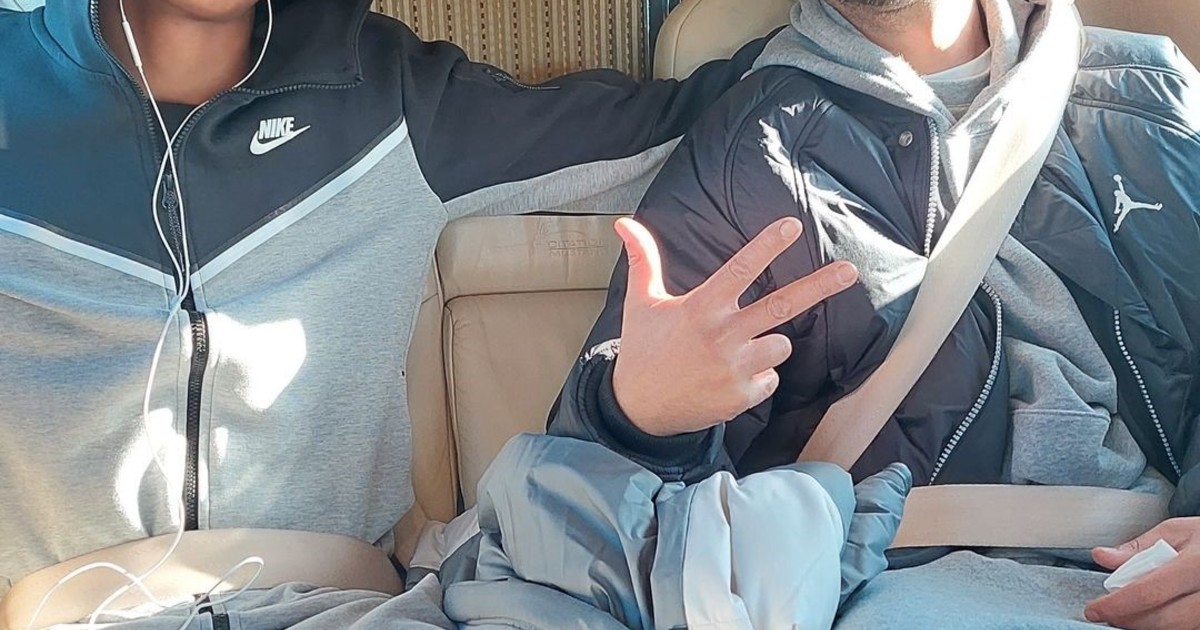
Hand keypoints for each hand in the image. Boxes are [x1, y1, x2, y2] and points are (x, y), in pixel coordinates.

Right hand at [610, 216, 857, 436]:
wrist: (639, 409)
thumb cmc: (644, 351)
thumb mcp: (641, 303)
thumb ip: (643, 260)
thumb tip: (624, 223)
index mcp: (701, 307)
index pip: (740, 268)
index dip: (767, 245)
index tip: (792, 226)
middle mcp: (722, 334)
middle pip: (782, 304)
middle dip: (820, 285)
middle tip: (849, 271)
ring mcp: (735, 366)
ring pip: (780, 344)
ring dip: (768, 345)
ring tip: (735, 353)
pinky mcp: (742, 395)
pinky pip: (771, 377)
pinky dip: (758, 376)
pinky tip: (730, 378)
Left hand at [1085, 517, 1199, 629]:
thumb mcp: (1178, 531)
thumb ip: (1139, 547)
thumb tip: (1100, 556)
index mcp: (1198, 562)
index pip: (1150, 591)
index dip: (1117, 604)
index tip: (1093, 609)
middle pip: (1165, 618)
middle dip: (1129, 620)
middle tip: (1106, 614)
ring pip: (1179, 628)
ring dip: (1147, 626)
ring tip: (1126, 615)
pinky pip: (1189, 628)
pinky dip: (1167, 625)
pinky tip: (1151, 616)